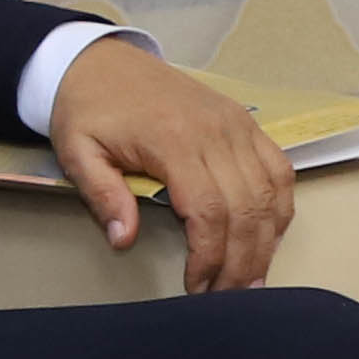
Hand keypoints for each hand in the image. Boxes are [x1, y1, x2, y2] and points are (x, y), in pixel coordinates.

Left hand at [45, 35, 292, 291]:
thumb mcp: (77, 152)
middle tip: (231, 297)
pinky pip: (278, 169)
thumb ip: (103, 196)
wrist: (101, 60)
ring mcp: (237, 125)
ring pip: (271, 192)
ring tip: (253, 279)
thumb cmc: (87, 109)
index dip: (210, 257)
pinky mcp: (245, 122)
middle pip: (247, 208)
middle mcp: (217, 132)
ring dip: (267, 241)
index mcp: (174, 141)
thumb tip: (124, 241)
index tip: (198, 288)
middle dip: (243, 261)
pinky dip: (280, 206)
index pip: (209, 211)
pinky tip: (268, 236)